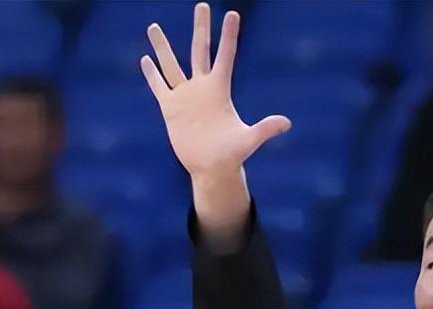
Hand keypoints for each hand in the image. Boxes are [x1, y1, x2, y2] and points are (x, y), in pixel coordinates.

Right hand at [140, 3, 290, 180]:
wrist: (211, 168)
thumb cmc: (231, 155)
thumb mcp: (248, 140)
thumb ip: (265, 129)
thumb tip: (287, 124)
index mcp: (220, 89)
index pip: (225, 55)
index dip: (229, 35)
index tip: (233, 13)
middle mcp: (202, 87)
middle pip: (200, 50)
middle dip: (201, 28)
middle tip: (202, 4)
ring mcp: (185, 96)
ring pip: (171, 65)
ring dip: (162, 46)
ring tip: (153, 26)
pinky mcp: (171, 108)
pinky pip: (159, 86)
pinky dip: (152, 74)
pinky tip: (145, 59)